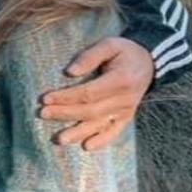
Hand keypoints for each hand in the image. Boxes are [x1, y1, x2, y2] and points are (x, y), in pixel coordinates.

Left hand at [39, 36, 153, 150]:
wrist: (148, 63)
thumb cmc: (124, 51)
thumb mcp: (110, 44)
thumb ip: (90, 56)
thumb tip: (70, 72)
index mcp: (120, 80)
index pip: (88, 93)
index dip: (66, 97)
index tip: (46, 98)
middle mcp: (124, 99)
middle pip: (90, 110)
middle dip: (65, 113)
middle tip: (43, 114)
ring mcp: (126, 111)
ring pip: (99, 125)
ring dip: (78, 133)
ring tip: (59, 139)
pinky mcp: (126, 118)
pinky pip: (114, 133)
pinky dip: (102, 141)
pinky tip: (86, 147)